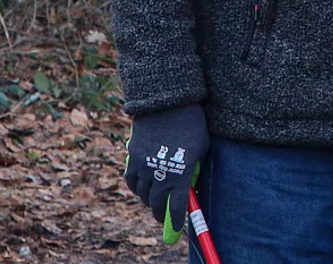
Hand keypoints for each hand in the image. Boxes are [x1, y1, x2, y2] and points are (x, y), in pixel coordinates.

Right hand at [123, 104, 207, 241]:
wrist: (167, 103)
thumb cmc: (191, 124)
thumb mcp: (200, 149)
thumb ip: (193, 169)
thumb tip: (189, 184)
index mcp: (179, 176)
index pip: (176, 208)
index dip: (176, 222)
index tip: (177, 229)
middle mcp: (159, 175)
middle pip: (157, 204)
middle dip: (161, 214)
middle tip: (164, 218)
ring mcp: (143, 167)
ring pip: (143, 194)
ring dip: (149, 201)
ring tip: (155, 201)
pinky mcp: (132, 157)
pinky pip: (132, 180)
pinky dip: (137, 188)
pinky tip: (142, 187)